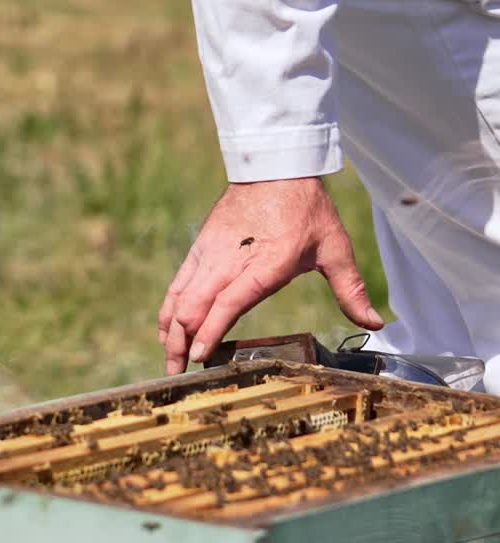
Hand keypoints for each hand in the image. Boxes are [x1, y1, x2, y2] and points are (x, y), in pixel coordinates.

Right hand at [157, 177, 382, 374]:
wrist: (273, 168)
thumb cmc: (306, 209)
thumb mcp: (335, 247)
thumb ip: (351, 289)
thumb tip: (374, 323)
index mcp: (264, 265)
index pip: (227, 303)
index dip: (210, 331)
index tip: (200, 356)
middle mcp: (229, 262)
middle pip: (194, 308)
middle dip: (183, 343)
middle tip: (179, 374)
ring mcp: (209, 255)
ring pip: (180, 299)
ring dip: (171, 332)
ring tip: (170, 360)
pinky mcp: (199, 250)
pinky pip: (177, 286)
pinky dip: (169, 311)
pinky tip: (166, 330)